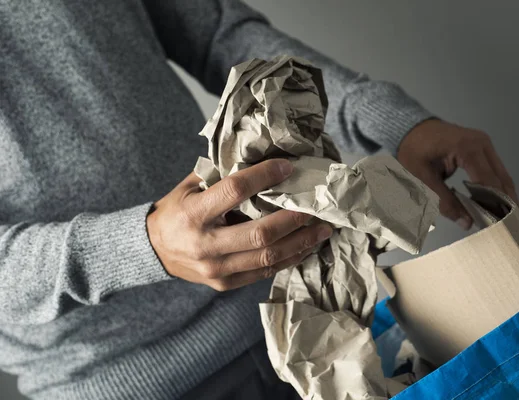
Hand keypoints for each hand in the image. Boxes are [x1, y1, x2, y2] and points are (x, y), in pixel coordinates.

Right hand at [146, 159, 332, 290]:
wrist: (154, 250)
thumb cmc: (178, 210)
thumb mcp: (190, 186)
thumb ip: (222, 174)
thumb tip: (263, 154)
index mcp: (193, 214)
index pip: (234, 191)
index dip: (264, 176)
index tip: (288, 167)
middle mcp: (205, 245)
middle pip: (260, 233)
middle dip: (294, 219)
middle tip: (316, 207)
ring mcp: (216, 269)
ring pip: (268, 257)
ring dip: (301, 243)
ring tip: (323, 229)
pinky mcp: (225, 284)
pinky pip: (264, 272)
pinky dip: (289, 258)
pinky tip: (306, 247)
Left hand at [397, 119, 518, 229]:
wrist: (410, 129)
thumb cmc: (413, 151)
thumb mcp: (423, 179)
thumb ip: (445, 201)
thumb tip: (468, 223)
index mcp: (467, 148)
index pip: (488, 181)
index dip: (494, 204)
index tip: (498, 225)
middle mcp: (482, 143)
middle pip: (501, 179)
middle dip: (506, 203)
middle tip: (510, 227)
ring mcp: (484, 144)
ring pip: (502, 175)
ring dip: (505, 197)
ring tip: (507, 220)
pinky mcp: (483, 148)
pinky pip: (495, 171)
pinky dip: (497, 188)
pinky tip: (498, 205)